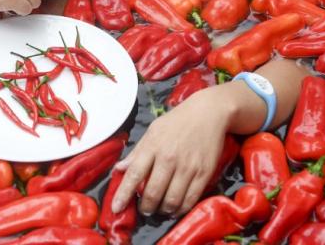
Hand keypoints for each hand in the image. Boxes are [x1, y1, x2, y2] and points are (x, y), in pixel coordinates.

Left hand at [111, 89, 228, 215]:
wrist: (208, 113)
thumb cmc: (177, 121)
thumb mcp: (153, 131)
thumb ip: (136, 152)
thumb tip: (118, 169)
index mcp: (153, 146)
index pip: (134, 174)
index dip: (123, 194)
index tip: (116, 208)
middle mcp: (169, 158)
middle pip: (153, 193)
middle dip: (145, 207)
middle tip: (144, 209)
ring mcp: (188, 167)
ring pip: (172, 200)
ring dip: (162, 210)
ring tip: (159, 209)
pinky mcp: (204, 174)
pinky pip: (190, 199)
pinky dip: (180, 209)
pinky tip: (175, 209)